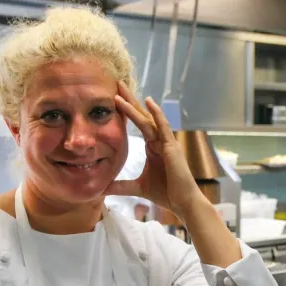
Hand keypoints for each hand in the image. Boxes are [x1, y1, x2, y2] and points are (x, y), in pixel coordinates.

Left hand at [105, 82, 203, 215]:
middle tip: (117, 84)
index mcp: (152, 147)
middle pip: (142, 116)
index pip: (138, 124)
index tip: (114, 98)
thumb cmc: (166, 193)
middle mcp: (159, 141)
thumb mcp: (138, 188)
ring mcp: (166, 142)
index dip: (127, 111)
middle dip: (129, 100)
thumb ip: (121, 186)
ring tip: (121, 91)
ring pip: (148, 120)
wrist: (182, 202)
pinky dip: (156, 113)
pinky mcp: (172, 146)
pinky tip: (149, 101)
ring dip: (134, 105)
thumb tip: (102, 189)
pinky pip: (163, 126)